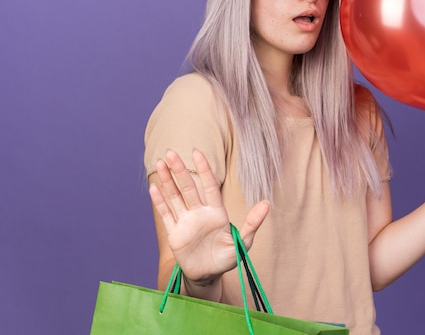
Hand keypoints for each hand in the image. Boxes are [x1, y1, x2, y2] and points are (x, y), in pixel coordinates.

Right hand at [149, 149, 269, 286]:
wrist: (209, 276)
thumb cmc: (227, 257)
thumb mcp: (243, 243)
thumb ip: (252, 223)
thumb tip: (267, 204)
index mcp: (216, 213)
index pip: (209, 187)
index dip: (204, 170)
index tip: (197, 152)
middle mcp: (199, 213)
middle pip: (188, 188)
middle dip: (180, 170)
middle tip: (171, 152)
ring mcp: (185, 222)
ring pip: (175, 197)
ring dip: (167, 181)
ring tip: (161, 163)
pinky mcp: (175, 234)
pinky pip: (166, 215)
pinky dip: (160, 202)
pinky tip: (154, 187)